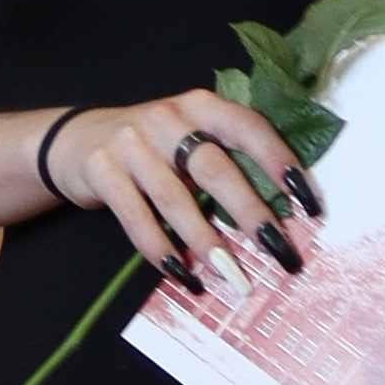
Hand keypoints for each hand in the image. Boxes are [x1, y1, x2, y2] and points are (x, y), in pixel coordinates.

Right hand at [57, 83, 310, 300]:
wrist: (75, 140)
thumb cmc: (153, 146)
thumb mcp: (189, 135)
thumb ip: (227, 158)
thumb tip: (282, 212)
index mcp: (201, 105)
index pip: (249, 129)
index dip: (281, 164)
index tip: (308, 205)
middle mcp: (167, 118)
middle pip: (215, 169)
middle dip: (251, 215)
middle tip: (280, 253)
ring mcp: (131, 144)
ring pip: (176, 199)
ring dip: (207, 244)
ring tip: (234, 278)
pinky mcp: (102, 171)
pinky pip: (137, 218)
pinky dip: (161, 250)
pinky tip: (182, 276)